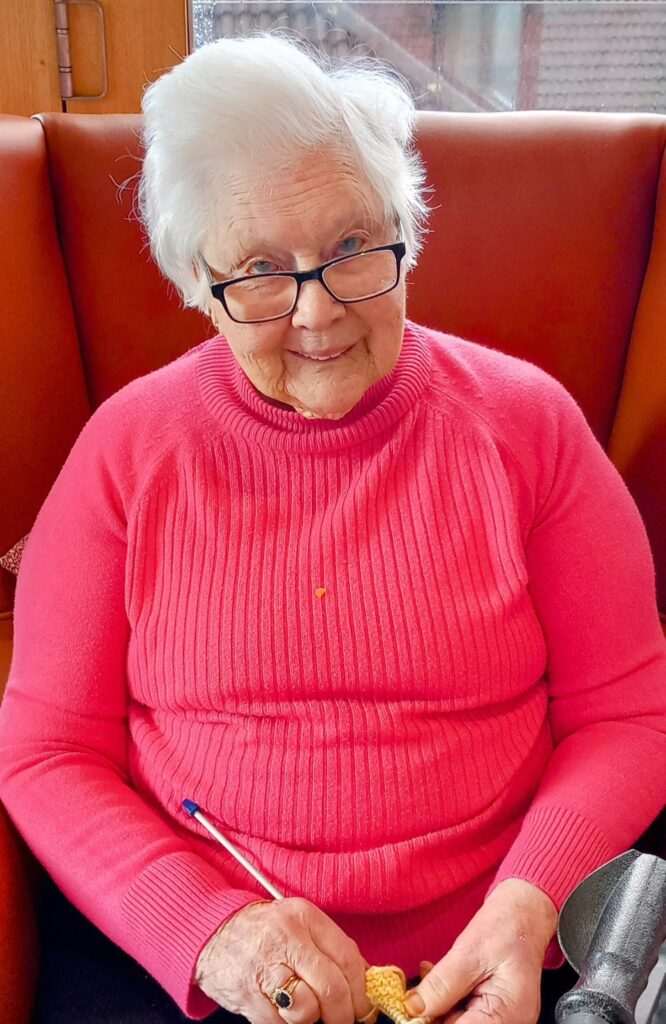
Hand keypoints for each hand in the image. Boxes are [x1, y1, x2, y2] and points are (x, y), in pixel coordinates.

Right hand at [196, 897, 374, 1023]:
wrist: (213, 932)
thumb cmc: (265, 932)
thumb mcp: (301, 926)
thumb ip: (332, 950)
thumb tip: (368, 983)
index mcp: (305, 916)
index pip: (347, 959)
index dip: (362, 993)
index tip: (364, 1008)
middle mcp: (286, 938)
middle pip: (332, 989)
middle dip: (343, 1015)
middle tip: (342, 1020)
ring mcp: (265, 967)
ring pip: (306, 1012)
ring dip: (311, 1020)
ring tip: (305, 1009)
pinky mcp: (248, 996)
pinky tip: (281, 1008)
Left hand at [405, 879, 558, 1023]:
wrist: (524, 914)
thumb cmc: (505, 927)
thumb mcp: (469, 952)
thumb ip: (443, 984)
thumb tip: (415, 1008)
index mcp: (507, 1013)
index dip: (433, 1022)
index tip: (413, 1010)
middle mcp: (509, 1023)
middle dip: (434, 1012)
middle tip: (418, 988)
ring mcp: (503, 1019)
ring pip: (458, 1021)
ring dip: (438, 1004)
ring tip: (429, 974)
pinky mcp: (494, 1011)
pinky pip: (464, 1013)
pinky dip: (448, 999)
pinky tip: (440, 977)